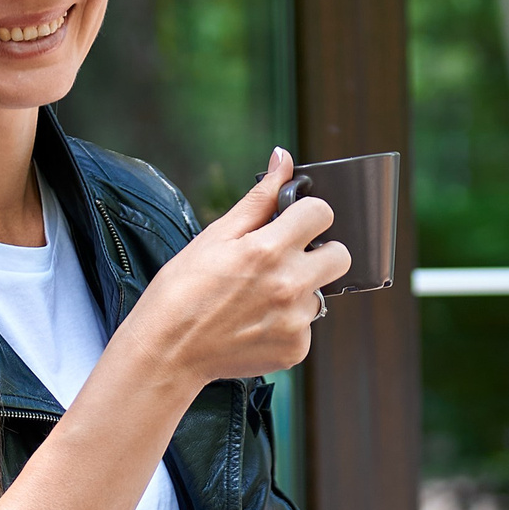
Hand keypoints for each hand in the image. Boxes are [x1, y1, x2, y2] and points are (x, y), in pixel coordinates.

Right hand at [123, 149, 350, 387]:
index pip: (322, 213)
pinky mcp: (296, 349)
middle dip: (320, 252)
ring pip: (321, 294)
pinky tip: (256, 323)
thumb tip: (283, 159)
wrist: (167, 351)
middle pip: (341, 255)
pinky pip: (307, 326)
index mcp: (269, 249)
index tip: (293, 223)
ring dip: (299, 291)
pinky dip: (287, 324)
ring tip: (258, 298)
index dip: (306, 214)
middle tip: (287, 260)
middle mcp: (290, 285)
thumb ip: (259, 198)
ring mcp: (295, 320)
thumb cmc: (183, 290)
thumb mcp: (216, 236)